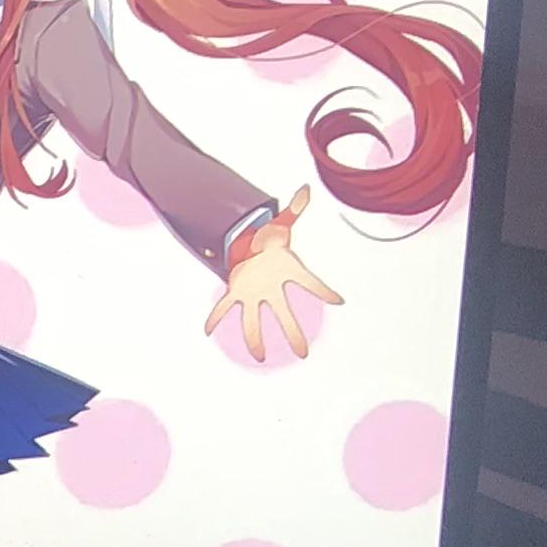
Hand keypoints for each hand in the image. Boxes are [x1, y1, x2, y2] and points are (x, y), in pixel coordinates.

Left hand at [204, 190, 347, 361]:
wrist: (253, 248)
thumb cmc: (271, 243)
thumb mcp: (281, 225)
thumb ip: (295, 209)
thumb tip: (306, 189)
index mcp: (287, 273)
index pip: (309, 282)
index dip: (324, 290)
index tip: (339, 300)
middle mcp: (272, 289)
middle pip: (285, 315)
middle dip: (293, 334)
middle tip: (303, 353)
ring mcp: (254, 294)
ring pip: (254, 320)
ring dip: (255, 337)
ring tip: (259, 356)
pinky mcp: (236, 292)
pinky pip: (223, 306)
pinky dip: (214, 316)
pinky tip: (206, 329)